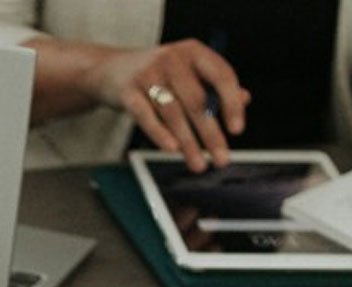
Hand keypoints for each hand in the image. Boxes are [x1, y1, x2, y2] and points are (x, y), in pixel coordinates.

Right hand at [86, 39, 248, 170]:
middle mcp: (173, 59)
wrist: (111, 70)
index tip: (236, 131)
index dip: (231, 104)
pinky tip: (172, 150)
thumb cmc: (157, 74)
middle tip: (221, 159)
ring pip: (173, 114)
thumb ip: (212, 84)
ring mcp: (148, 74)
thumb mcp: (187, 72)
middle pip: (197, 101)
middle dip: (211, 134)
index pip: (221, 76)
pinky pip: (146, 117)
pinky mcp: (127, 92)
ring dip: (188, 143)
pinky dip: (160, 134)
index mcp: (194, 51)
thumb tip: (244, 100)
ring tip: (199, 165)